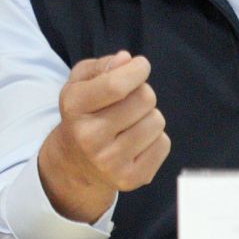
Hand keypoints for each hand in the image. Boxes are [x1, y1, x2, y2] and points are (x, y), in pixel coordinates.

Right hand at [37, 51, 169, 222]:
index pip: (116, 85)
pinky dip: (155, 138)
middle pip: (144, 99)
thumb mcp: (79, 83)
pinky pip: (163, 144)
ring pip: (157, 121)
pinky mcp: (131, 178)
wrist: (75, 164)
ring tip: (132, 122)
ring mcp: (110, 161)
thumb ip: (101, 66)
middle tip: (130, 100)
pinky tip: (137, 141)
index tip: (141, 66)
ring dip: (149, 116)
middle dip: (143, 92)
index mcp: (74, 107)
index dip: (136, 70)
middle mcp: (89, 137)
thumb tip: (126, 60)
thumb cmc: (84, 113)